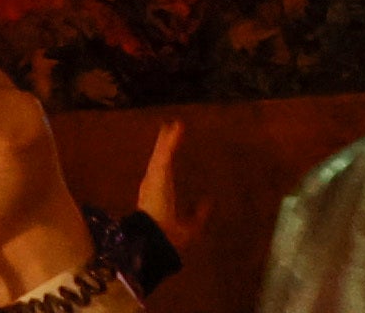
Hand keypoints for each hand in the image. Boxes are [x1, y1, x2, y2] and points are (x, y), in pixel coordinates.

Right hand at [137, 113, 195, 250]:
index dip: (167, 162)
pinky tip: (177, 127)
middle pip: (161, 159)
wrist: (157, 239)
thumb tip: (209, 199)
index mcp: (161, 195)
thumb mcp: (191, 225)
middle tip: (169, 130)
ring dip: (169, 139)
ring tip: (175, 125)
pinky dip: (172, 140)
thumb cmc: (170, 236)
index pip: (164, 174)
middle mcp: (155, 183)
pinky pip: (166, 152)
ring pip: (162, 153)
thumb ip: (199, 213)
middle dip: (166, 145)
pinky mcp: (158, 172)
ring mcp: (155, 176)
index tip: (169, 152)